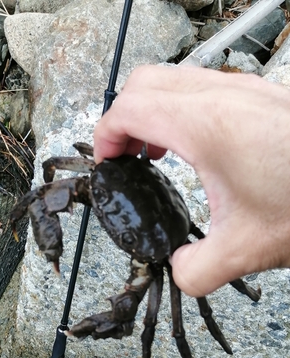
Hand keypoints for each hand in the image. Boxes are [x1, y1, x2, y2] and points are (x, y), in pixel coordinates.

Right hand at [93, 65, 289, 296]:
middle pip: (145, 82)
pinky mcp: (258, 97)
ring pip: (173, 79)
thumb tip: (179, 270)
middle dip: (123, 118)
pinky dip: (179, 111)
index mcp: (208, 125)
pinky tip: (191, 147)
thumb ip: (196, 269)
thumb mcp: (247, 248)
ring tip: (153, 151)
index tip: (106, 163)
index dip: (105, 135)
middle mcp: (223, 97)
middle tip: (124, 155)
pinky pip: (201, 88)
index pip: (129, 108)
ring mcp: (243, 91)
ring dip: (151, 111)